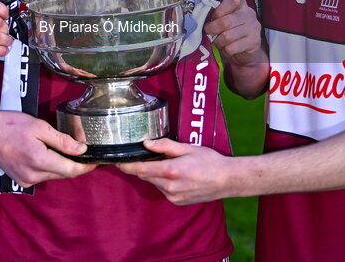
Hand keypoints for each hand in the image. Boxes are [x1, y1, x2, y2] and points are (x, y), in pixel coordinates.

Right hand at [0, 111, 96, 187]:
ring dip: (61, 164)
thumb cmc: (10, 125)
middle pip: (63, 173)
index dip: (86, 166)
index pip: (71, 170)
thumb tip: (82, 150)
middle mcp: (33, 175)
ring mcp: (26, 180)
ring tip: (62, 147)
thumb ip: (62, 140)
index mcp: (39, 160)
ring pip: (53, 175)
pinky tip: (45, 153)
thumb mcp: (39, 127)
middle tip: (81, 148)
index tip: (97, 160)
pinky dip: (48, 167)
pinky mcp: (21, 181)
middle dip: (74, 163)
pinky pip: (42, 176)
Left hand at [118, 137, 232, 204]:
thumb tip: (147, 143)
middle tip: (141, 155)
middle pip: (145, 176)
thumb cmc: (209, 161)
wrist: (227, 181)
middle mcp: (169, 187)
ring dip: (153, 173)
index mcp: (170, 171)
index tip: (117, 161)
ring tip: (166, 163)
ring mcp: (173, 196)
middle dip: (140, 166)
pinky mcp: (177, 202)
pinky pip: (163, 189)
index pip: (140, 169)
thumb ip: (165, 146)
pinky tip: (174, 174)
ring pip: (153, 182)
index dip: (126, 165)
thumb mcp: (188, 148)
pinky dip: (162, 181)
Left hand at [204, 0, 261, 66]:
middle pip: (225, 22)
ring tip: (219, 41)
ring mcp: (253, 28)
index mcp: (241, 3)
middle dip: (212, 28)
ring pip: (227, 37)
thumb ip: (216, 13)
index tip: (212, 16)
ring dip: (218, 41)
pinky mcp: (254, 42)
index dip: (218, 9)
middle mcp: (249, 13)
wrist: (245, 50)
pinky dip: (225, 51)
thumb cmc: (230, 30)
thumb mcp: (224, 17)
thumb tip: (201, 16)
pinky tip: (227, 48)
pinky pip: (231, 48)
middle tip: (208, 31)